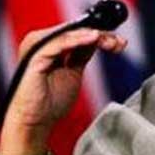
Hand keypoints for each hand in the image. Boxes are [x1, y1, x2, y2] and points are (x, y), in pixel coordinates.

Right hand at [0, 27, 126, 148]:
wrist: (35, 123)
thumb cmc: (49, 103)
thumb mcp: (73, 72)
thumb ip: (81, 54)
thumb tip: (97, 40)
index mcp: (49, 46)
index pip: (77, 33)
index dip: (100, 36)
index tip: (119, 43)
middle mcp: (42, 43)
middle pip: (75, 31)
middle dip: (100, 35)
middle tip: (118, 43)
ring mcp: (37, 48)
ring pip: (69, 34)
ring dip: (92, 36)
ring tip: (109, 41)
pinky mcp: (35, 56)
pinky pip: (58, 43)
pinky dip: (77, 39)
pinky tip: (93, 39)